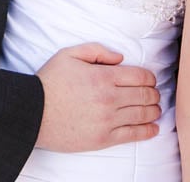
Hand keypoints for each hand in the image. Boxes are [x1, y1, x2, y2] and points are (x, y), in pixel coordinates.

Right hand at [35, 43, 161, 151]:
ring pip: (143, 115)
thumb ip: (97, 50)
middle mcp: (109, 98)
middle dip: (154, 93)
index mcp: (102, 76)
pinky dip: (148, 131)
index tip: (150, 80)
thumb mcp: (69, 55)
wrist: (33, 112)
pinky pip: (134, 135)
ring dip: (154, 110)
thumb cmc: (50, 82)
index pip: (140, 76)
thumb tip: (120, 58)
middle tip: (154, 94)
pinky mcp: (104, 139)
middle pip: (146, 95)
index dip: (150, 77)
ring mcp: (108, 120)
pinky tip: (154, 128)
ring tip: (155, 109)